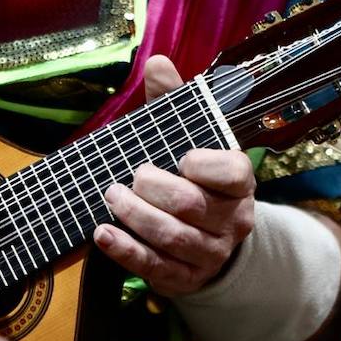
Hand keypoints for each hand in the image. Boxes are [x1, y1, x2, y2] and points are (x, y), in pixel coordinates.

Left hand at [93, 55, 255, 295]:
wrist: (208, 240)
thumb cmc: (193, 180)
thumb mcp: (187, 139)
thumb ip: (173, 103)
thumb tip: (157, 62)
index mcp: (239, 183)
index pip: (234, 173)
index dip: (206, 165)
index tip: (181, 157)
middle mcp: (231, 220)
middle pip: (192, 205)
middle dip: (155, 189)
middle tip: (131, 176)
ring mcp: (210, 253)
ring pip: (173, 237)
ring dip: (136, 216)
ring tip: (111, 196)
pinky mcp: (185, 278)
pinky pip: (155, 267)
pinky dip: (125, 250)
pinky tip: (101, 233)